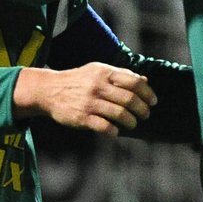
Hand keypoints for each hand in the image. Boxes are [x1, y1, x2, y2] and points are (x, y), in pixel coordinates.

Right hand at [13, 63, 157, 135]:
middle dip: (142, 109)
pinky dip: (114, 131)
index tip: (153, 101)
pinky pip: (104, 127)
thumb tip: (144, 80)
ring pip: (120, 114)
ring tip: (133, 123)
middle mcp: (98, 86)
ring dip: (131, 121)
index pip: (134, 82)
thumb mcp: (98, 71)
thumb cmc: (78, 80)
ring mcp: (90, 102)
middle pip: (129, 99)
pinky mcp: (82, 117)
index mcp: (104, 72)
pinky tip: (116, 131)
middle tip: (145, 115)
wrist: (49, 90)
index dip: (147, 93)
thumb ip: (121, 75)